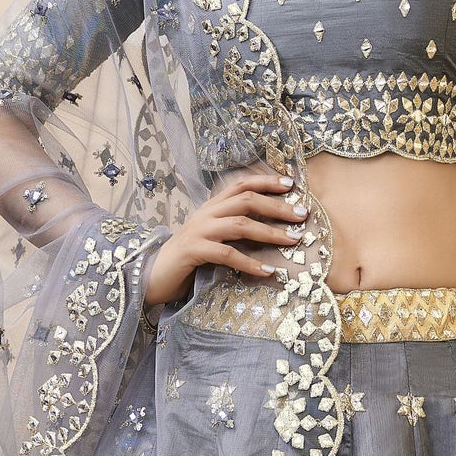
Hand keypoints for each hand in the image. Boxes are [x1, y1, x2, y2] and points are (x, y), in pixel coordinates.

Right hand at [142, 166, 308, 306]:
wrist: (153, 275)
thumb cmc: (187, 259)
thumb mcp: (212, 237)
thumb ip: (231, 229)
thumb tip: (267, 230)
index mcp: (211, 207)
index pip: (241, 184)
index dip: (266, 181)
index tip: (291, 183)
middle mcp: (206, 214)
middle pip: (246, 201)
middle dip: (277, 206)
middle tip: (302, 215)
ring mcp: (199, 231)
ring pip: (240, 225)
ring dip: (270, 233)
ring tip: (292, 241)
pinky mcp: (194, 251)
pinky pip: (227, 254)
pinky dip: (249, 263)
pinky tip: (267, 271)